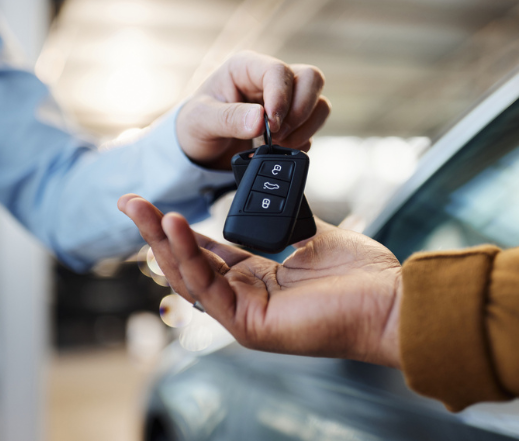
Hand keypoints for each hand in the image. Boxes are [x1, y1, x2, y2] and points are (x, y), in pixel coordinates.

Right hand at [118, 194, 402, 367]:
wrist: (389, 299)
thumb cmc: (360, 275)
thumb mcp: (309, 235)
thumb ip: (279, 220)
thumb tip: (265, 194)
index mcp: (257, 279)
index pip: (206, 253)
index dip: (179, 229)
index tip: (155, 202)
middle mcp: (245, 299)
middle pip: (188, 264)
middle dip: (155, 232)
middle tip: (129, 200)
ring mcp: (245, 315)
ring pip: (190, 276)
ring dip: (163, 241)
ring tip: (143, 208)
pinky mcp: (250, 324)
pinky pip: (210, 286)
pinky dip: (190, 255)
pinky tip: (176, 225)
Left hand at [176, 51, 330, 169]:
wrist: (200, 149)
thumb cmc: (196, 125)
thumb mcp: (201, 121)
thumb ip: (229, 119)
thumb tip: (260, 120)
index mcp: (246, 67)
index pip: (278, 71)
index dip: (282, 97)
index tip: (273, 125)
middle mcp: (270, 78)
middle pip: (311, 79)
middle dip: (301, 111)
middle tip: (279, 134)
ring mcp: (286, 99)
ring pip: (319, 103)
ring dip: (305, 128)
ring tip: (279, 144)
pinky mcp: (294, 120)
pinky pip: (314, 125)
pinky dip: (303, 141)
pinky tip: (280, 149)